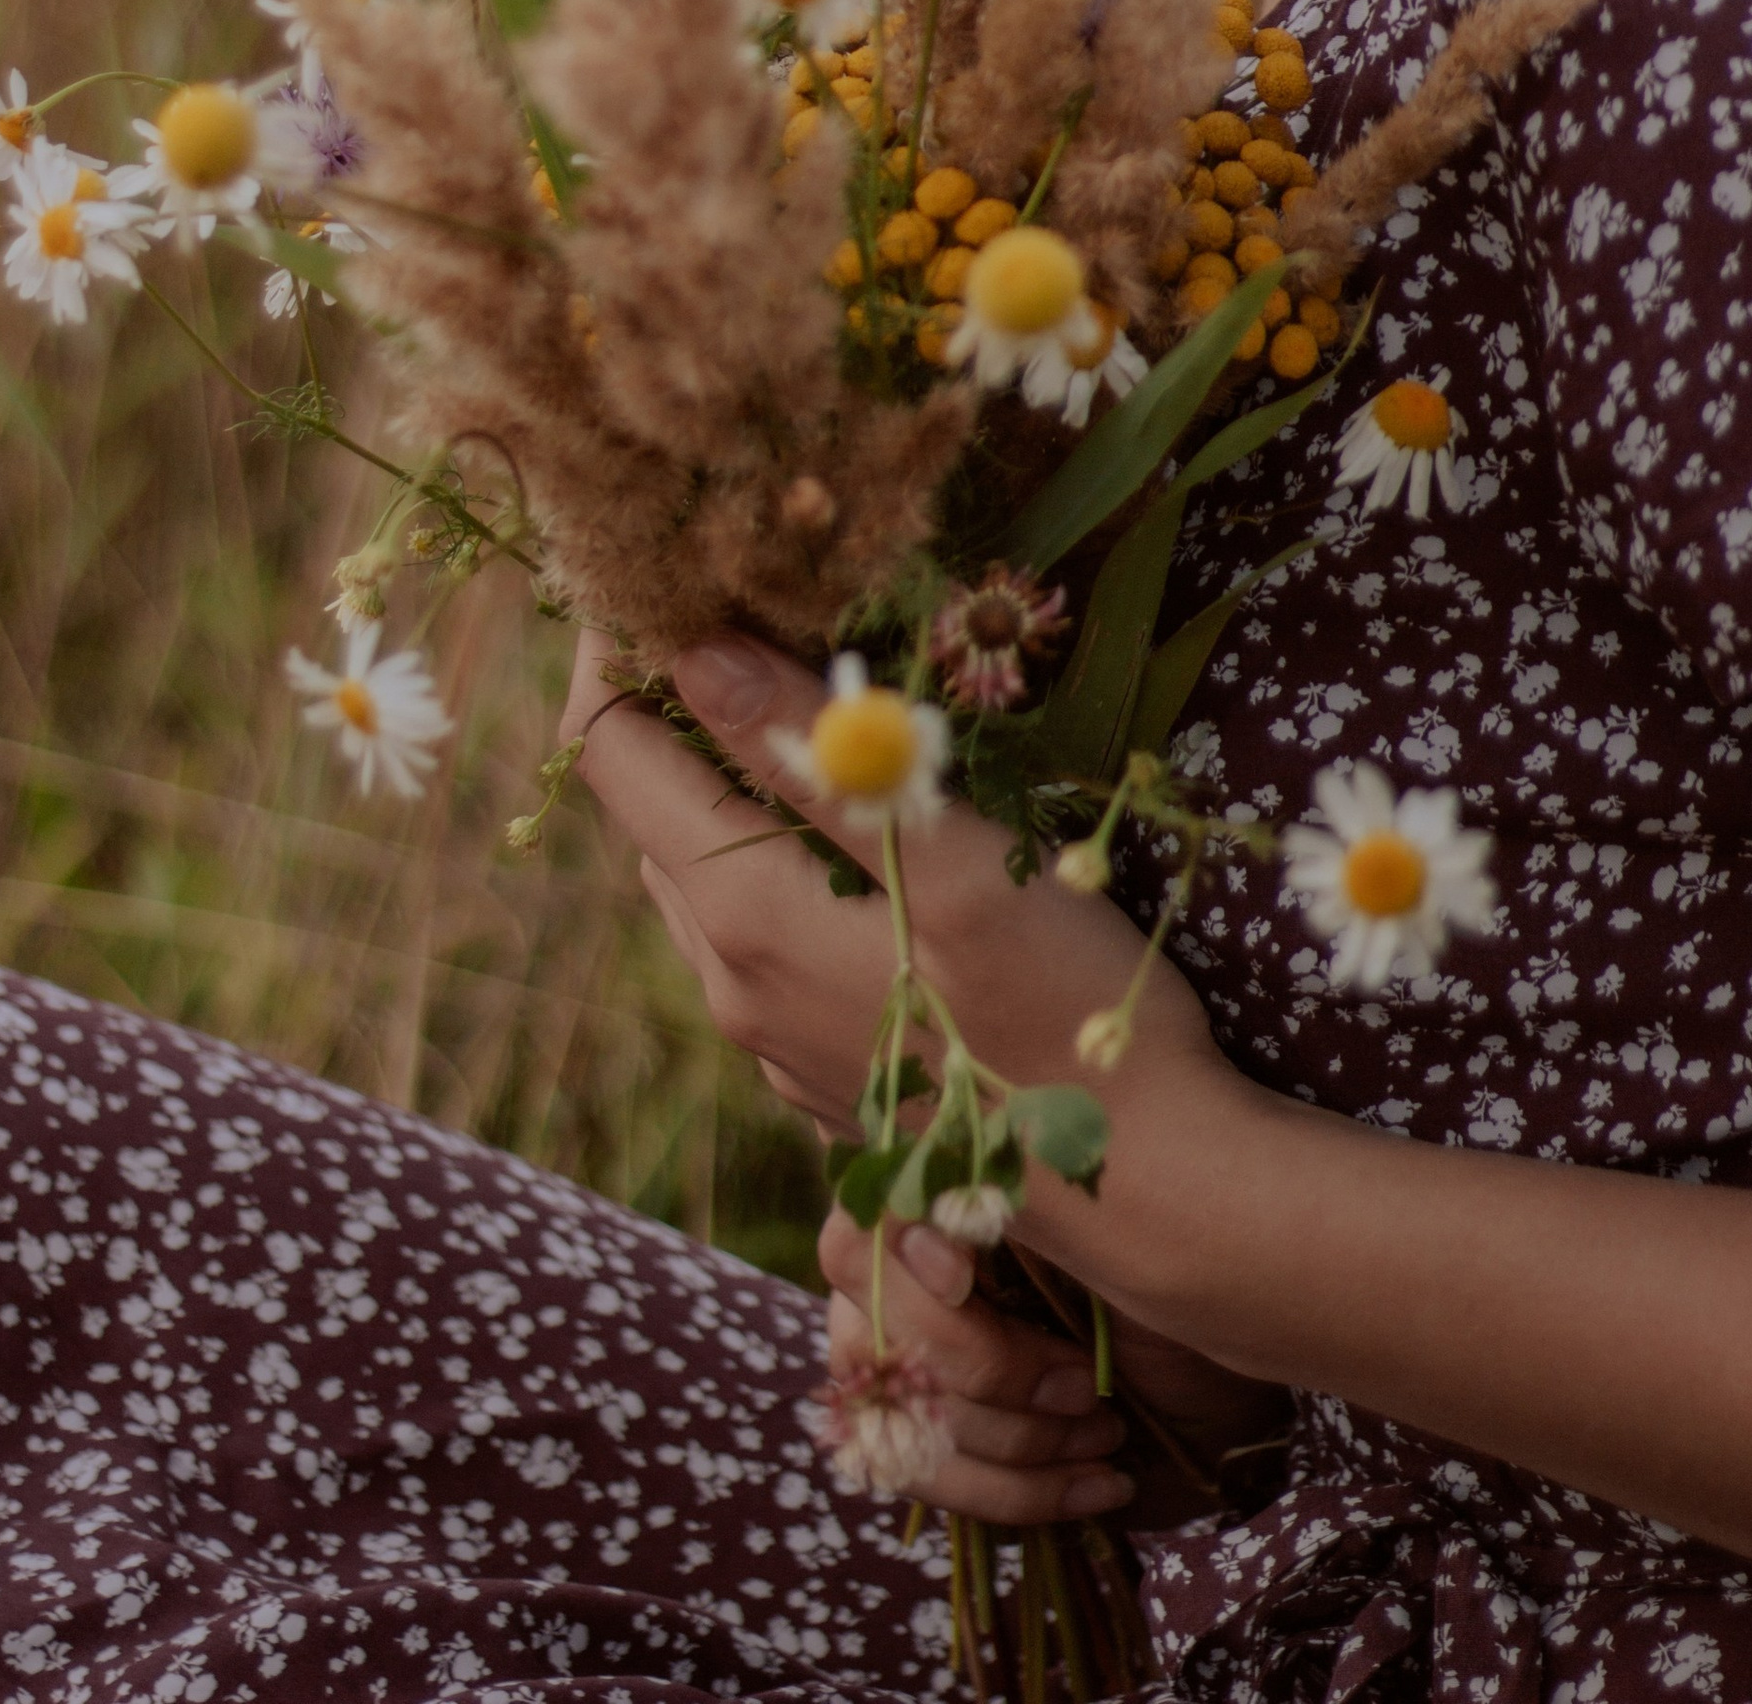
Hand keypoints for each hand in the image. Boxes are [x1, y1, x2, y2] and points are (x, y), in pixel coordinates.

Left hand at [567, 627, 1289, 1516]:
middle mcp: (732, 984)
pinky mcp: (823, 1066)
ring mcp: (773, 1037)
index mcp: (741, 917)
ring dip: (720, 786)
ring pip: (702, 879)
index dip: (613, 653)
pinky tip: (856, 829)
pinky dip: (769, 858)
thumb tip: (695, 652)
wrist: (1141, 1180)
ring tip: (795, 702)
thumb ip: (814, 754)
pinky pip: (756, 938)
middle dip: (667, 708)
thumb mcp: (945, 852)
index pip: (611, 755)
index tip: (653, 571)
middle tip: (732, 611)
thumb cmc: (1057, 998)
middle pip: (649, 813)